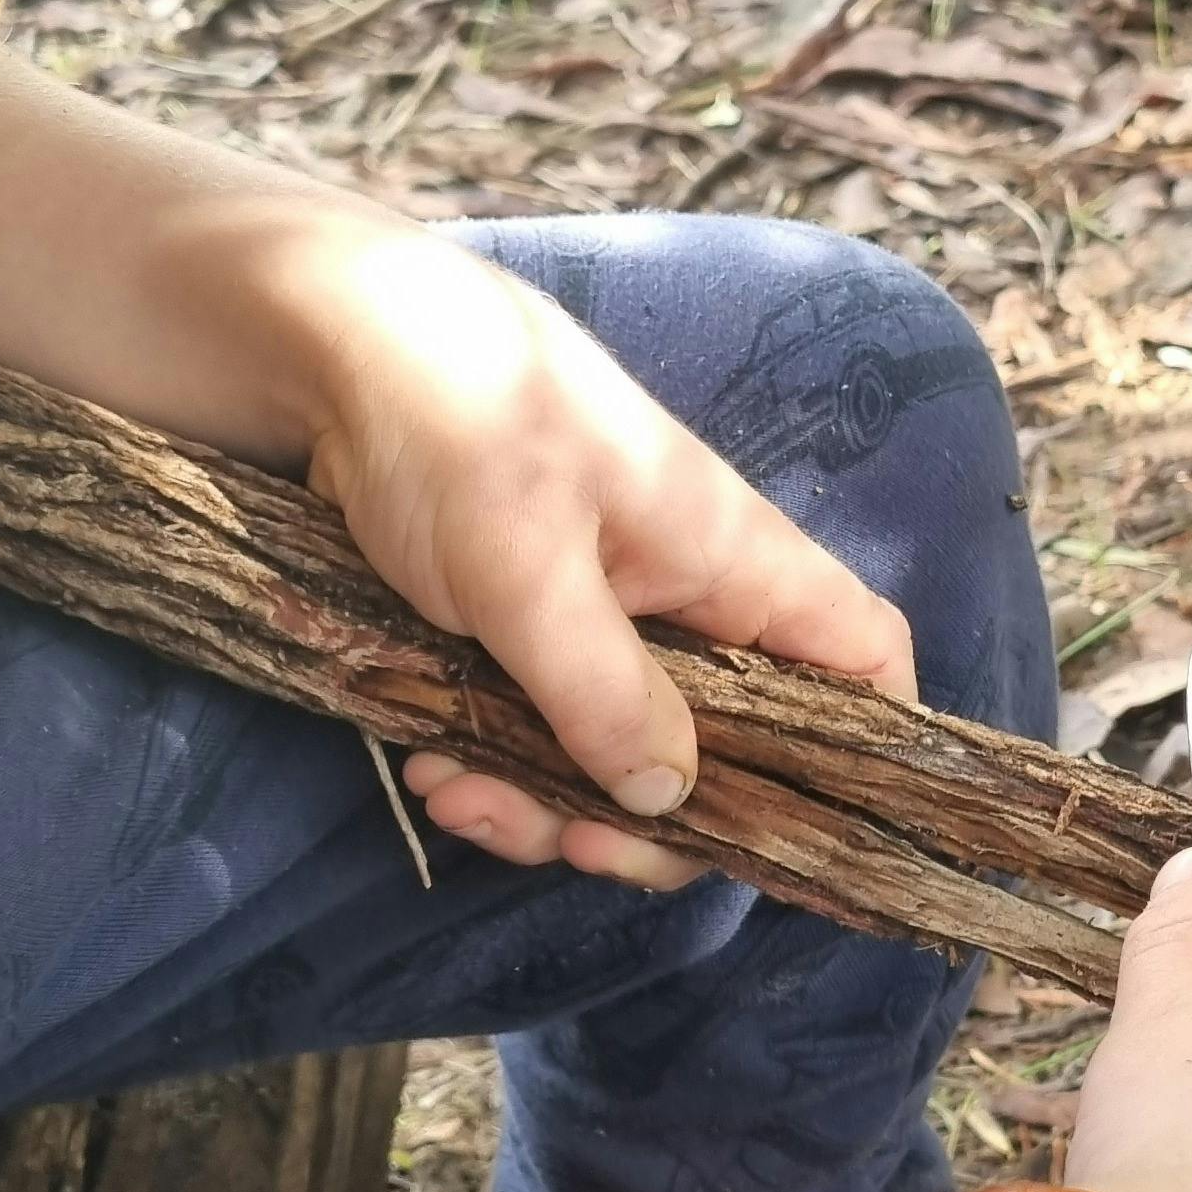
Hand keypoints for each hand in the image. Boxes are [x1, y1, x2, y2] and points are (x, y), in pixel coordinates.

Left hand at [302, 232, 915, 886]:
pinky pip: (534, 735)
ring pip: (618, 758)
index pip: (863, 658)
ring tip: (451, 791)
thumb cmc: (451, 420)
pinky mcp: (519, 634)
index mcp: (730, 561)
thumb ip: (604, 691)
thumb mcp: (526, 568)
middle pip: (732, 752)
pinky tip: (425, 761)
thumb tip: (670, 800)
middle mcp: (684, 600)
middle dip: (652, 822)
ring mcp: (600, 620)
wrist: (324, 344)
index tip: (802, 837)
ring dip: (544, 803)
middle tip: (572, 847)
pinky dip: (490, 766)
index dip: (868, 750)